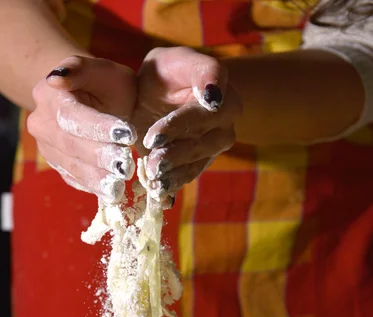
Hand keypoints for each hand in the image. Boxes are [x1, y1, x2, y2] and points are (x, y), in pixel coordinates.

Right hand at [27, 55, 136, 202]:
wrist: (90, 100)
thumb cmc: (103, 83)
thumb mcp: (101, 69)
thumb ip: (81, 69)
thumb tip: (56, 78)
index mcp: (50, 96)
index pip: (73, 116)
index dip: (99, 127)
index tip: (128, 135)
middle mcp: (41, 124)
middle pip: (71, 145)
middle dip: (101, 157)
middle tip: (126, 168)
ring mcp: (47, 148)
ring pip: (72, 167)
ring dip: (97, 179)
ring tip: (120, 188)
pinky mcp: (57, 165)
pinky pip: (74, 179)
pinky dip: (93, 187)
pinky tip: (111, 194)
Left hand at [133, 47, 241, 198]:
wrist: (156, 97)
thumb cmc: (165, 74)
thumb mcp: (174, 60)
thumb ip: (200, 70)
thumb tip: (214, 95)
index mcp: (224, 96)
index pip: (204, 112)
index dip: (179, 124)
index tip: (156, 136)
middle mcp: (224, 125)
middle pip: (203, 144)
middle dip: (176, 154)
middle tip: (152, 162)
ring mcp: (211, 148)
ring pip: (196, 164)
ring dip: (175, 175)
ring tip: (153, 181)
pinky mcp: (196, 164)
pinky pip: (187, 178)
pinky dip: (171, 187)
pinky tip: (158, 195)